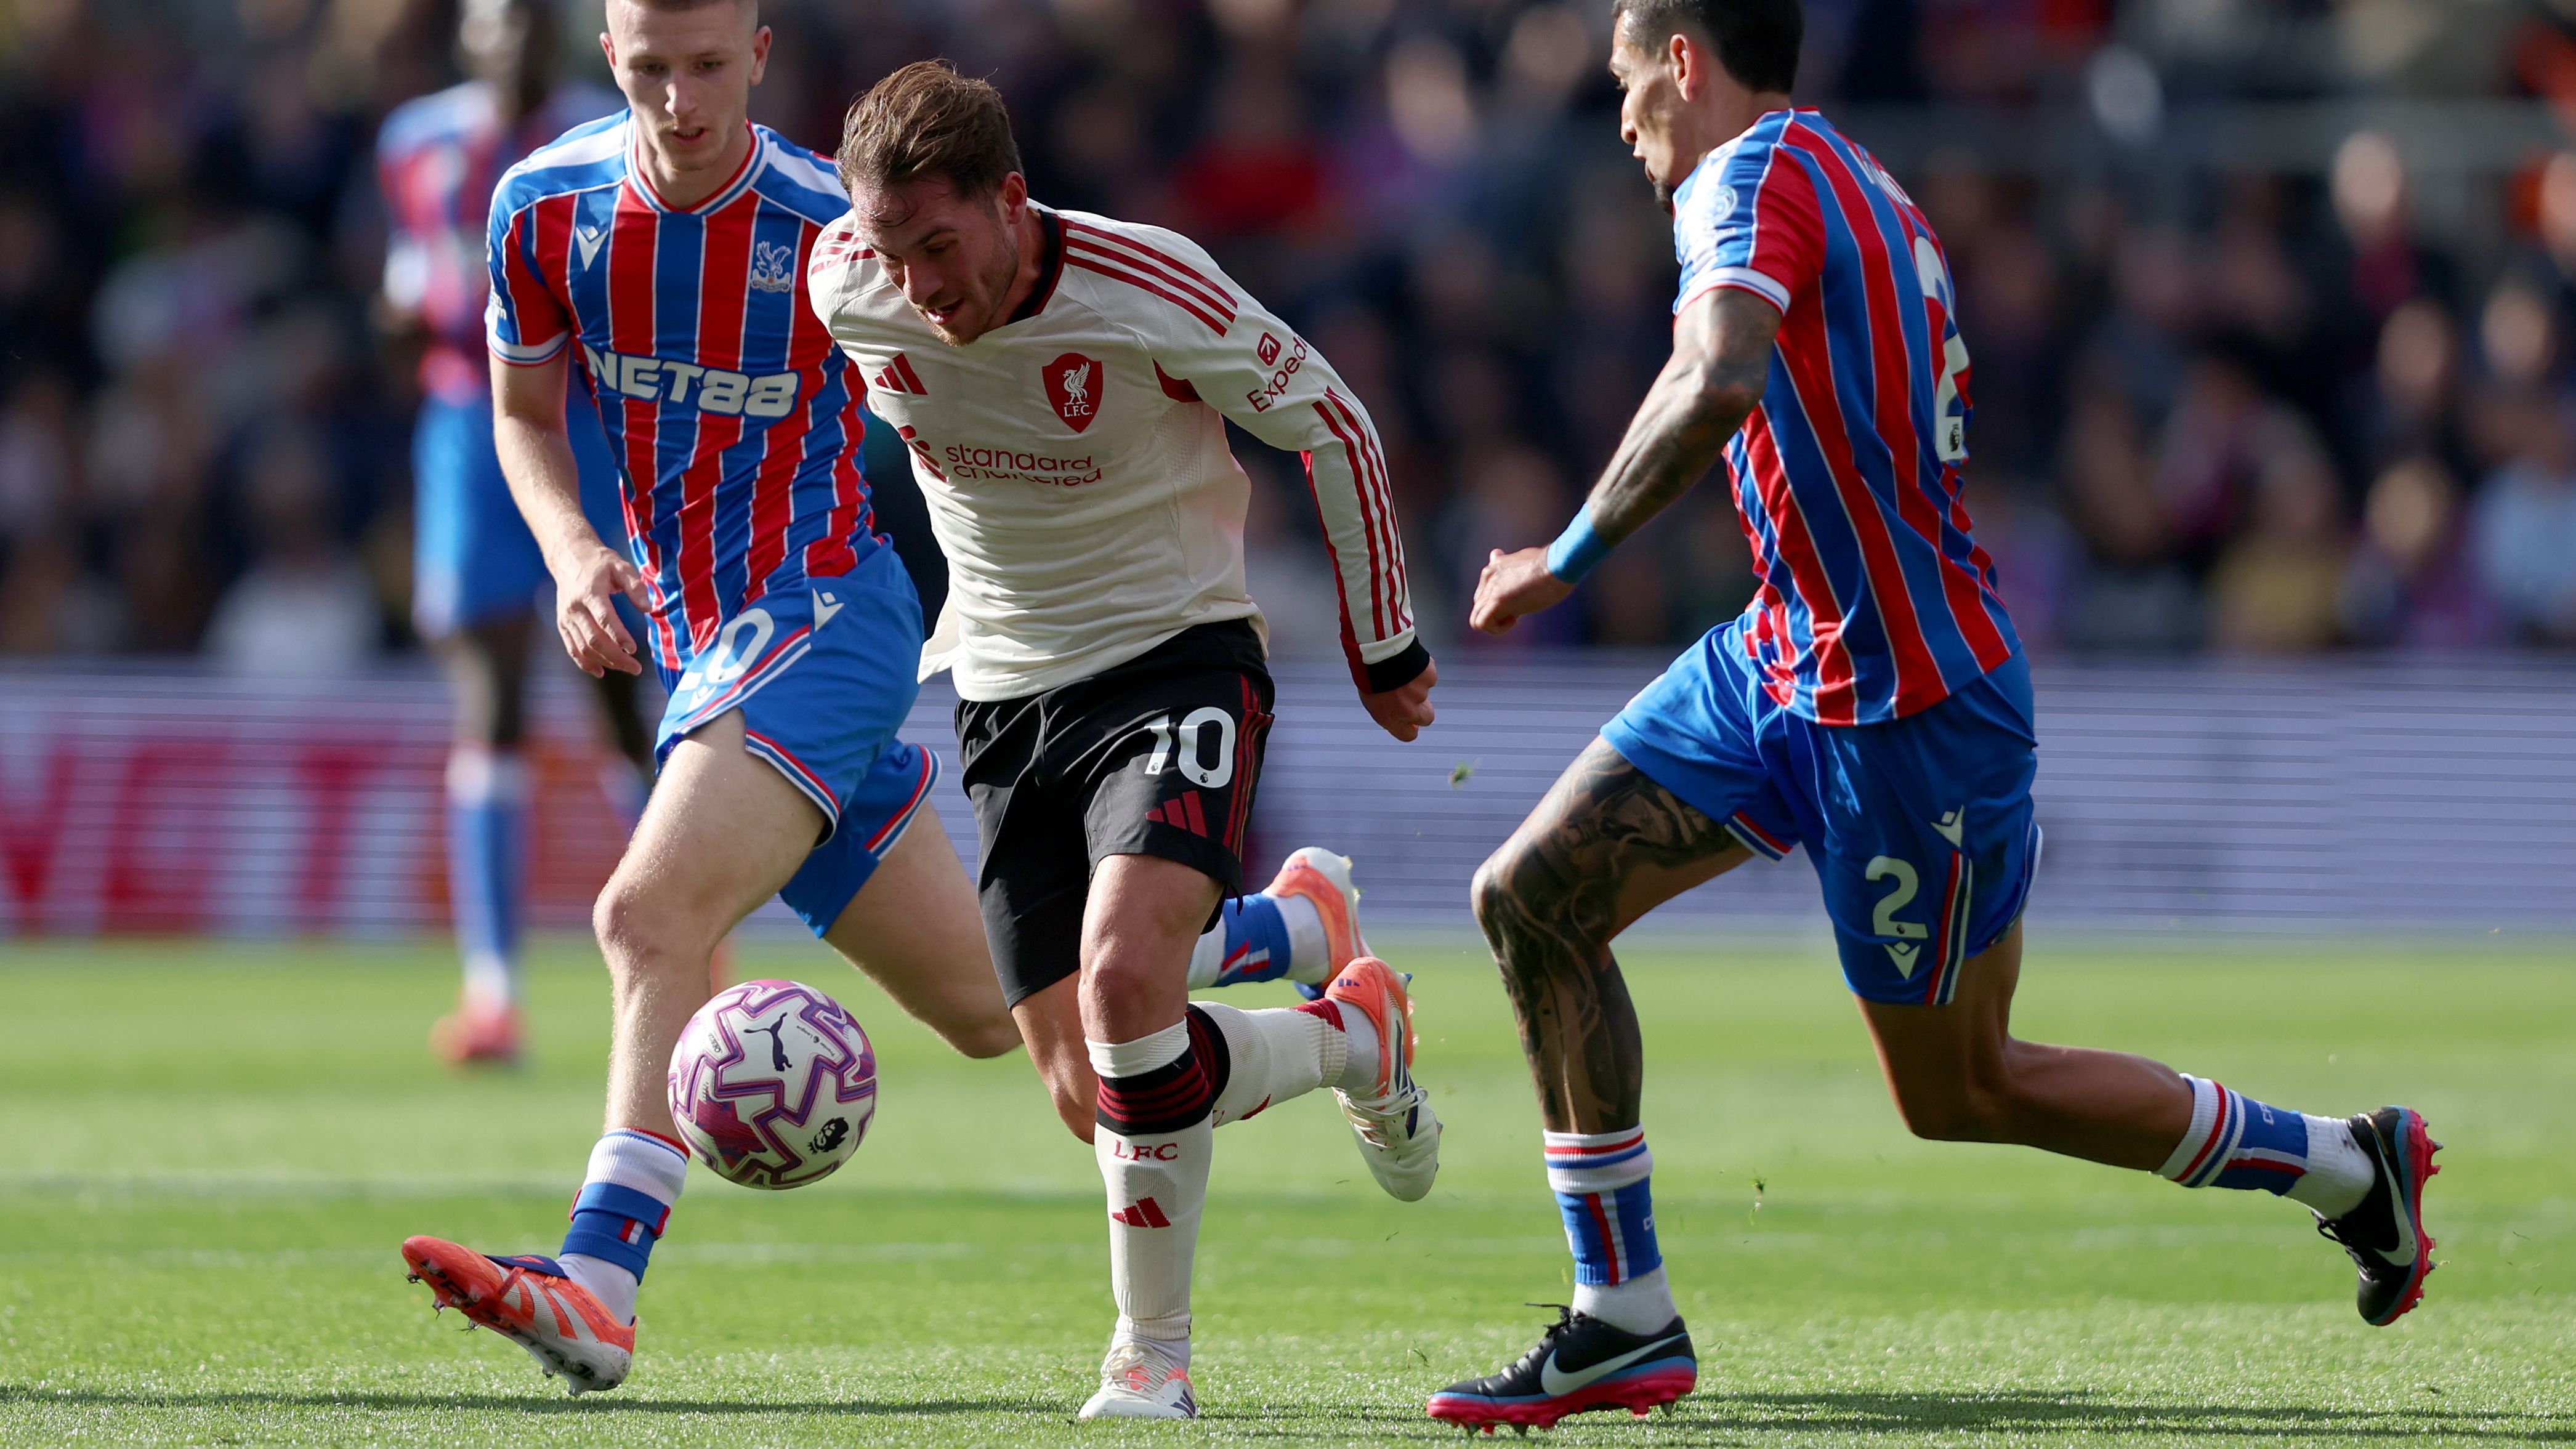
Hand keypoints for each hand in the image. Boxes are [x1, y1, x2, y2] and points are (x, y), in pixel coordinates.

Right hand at [553, 542, 649, 676]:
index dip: (618, 635)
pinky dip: (585, 663)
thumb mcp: (620, 566)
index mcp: (590, 593)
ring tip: (627, 668)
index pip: (603, 619)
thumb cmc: (600, 563)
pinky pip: (572, 648)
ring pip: (584, 647)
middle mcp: (575, 608)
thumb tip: (648, 608)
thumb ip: (635, 586)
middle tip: (636, 667)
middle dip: (616, 657)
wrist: (569, 558)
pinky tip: (601, 671)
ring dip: (605, 662)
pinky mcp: (563, 625)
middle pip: (594, 639)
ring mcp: (567, 618)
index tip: (633, 649)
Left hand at [1361, 657, 1436, 741]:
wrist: (1376, 651)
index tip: (1410, 722)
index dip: (1410, 727)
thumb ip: (1386, 711)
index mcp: (1390, 718)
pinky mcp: (1429, 678)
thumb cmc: (1368, 673)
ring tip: (1402, 672)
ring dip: (1418, 685)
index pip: (1408, 735)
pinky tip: (1409, 663)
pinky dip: (1422, 670)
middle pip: (1426, 718)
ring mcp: (1420, 694)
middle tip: (1411, 695)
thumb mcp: (1370, 699)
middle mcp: (1407, 710)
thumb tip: (1395, 715)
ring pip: (1426, 693)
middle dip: (1422, 708)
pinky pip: (1429, 676)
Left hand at [1469, 547, 1572, 634]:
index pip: (1484, 589)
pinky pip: (1480, 623)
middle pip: (1479, 604)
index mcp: (1495, 566)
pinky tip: (1514, 620)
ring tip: (1516, 616)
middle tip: (1520, 608)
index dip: (1501, 600)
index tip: (1519, 598)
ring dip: (1496, 622)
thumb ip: (1513, 564)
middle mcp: (1488, 576)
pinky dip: (1496, 629)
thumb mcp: (1529, 560)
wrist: (1559, 565)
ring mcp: (1491, 589)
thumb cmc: (1552, 563)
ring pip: (1477, 616)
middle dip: (1497, 612)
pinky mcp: (1497, 601)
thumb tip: (1500, 557)